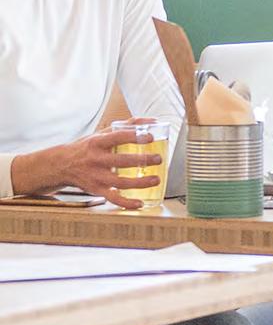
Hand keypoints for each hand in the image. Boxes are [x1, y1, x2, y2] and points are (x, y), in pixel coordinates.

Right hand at [11, 128, 163, 209]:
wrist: (62, 165)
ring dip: (139, 182)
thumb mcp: (103, 133)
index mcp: (98, 142)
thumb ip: (128, 126)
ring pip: (119, 182)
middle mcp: (96, 159)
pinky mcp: (96, 189)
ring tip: (156, 179)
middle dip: (142, 160)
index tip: (150, 137)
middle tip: (158, 159)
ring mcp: (96, 176)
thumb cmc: (88, 147)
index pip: (118, 137)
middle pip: (121, 161)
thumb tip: (152, 121)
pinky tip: (139, 203)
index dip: (134, 137)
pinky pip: (112, 198)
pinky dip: (126, 203)